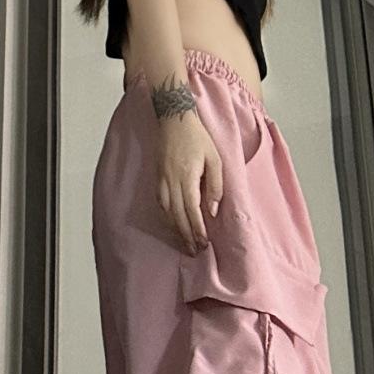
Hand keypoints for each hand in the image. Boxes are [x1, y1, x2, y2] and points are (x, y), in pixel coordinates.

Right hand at [155, 112, 222, 254]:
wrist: (173, 121)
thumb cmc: (197, 138)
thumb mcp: (215, 159)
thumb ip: (216, 185)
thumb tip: (212, 209)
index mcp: (187, 179)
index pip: (192, 212)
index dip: (197, 230)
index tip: (204, 243)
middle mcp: (171, 184)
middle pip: (178, 217)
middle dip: (186, 236)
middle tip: (195, 251)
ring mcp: (162, 183)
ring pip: (167, 214)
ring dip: (176, 231)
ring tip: (184, 243)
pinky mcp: (157, 180)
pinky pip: (161, 206)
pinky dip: (167, 219)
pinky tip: (173, 225)